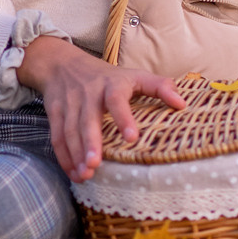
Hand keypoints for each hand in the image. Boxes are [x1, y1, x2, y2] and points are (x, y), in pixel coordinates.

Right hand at [16, 34, 183, 180]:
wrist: (63, 63)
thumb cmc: (107, 75)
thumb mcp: (135, 75)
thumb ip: (160, 87)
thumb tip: (183, 104)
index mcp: (111, 83)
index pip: (117, 99)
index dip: (123, 117)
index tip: (132, 138)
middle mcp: (88, 93)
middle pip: (88, 118)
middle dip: (90, 141)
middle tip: (95, 164)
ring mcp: (69, 103)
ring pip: (70, 130)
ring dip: (76, 153)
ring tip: (85, 174)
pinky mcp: (54, 112)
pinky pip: (57, 136)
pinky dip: (64, 156)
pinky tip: (74, 173)